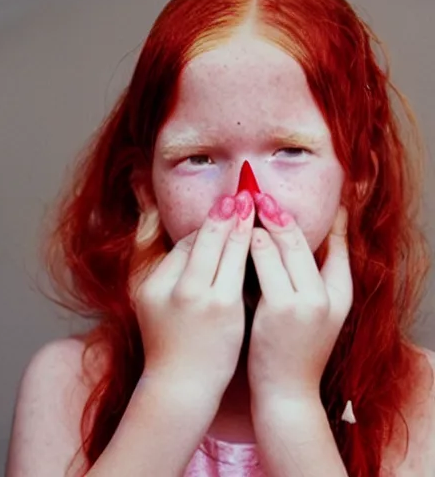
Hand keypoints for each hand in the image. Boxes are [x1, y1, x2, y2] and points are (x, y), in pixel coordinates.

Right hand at [131, 190, 255, 412]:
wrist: (180, 386)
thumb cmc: (164, 339)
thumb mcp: (146, 293)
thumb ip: (148, 251)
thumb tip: (148, 209)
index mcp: (157, 281)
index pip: (185, 243)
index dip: (206, 225)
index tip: (221, 210)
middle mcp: (178, 286)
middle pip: (204, 238)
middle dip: (223, 214)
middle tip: (240, 194)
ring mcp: (203, 299)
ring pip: (224, 250)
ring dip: (239, 226)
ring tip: (253, 206)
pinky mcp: (226, 311)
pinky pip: (238, 271)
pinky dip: (248, 251)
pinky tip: (262, 241)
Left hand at [247, 199, 351, 406]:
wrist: (285, 392)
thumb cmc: (288, 347)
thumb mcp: (307, 311)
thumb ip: (302, 279)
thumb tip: (283, 238)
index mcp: (340, 297)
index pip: (340, 248)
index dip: (327, 220)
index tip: (306, 197)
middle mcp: (328, 298)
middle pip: (304, 241)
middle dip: (280, 214)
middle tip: (259, 192)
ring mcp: (306, 303)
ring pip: (284, 247)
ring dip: (264, 222)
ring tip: (247, 203)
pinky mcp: (282, 309)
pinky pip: (265, 263)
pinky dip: (254, 243)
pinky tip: (242, 231)